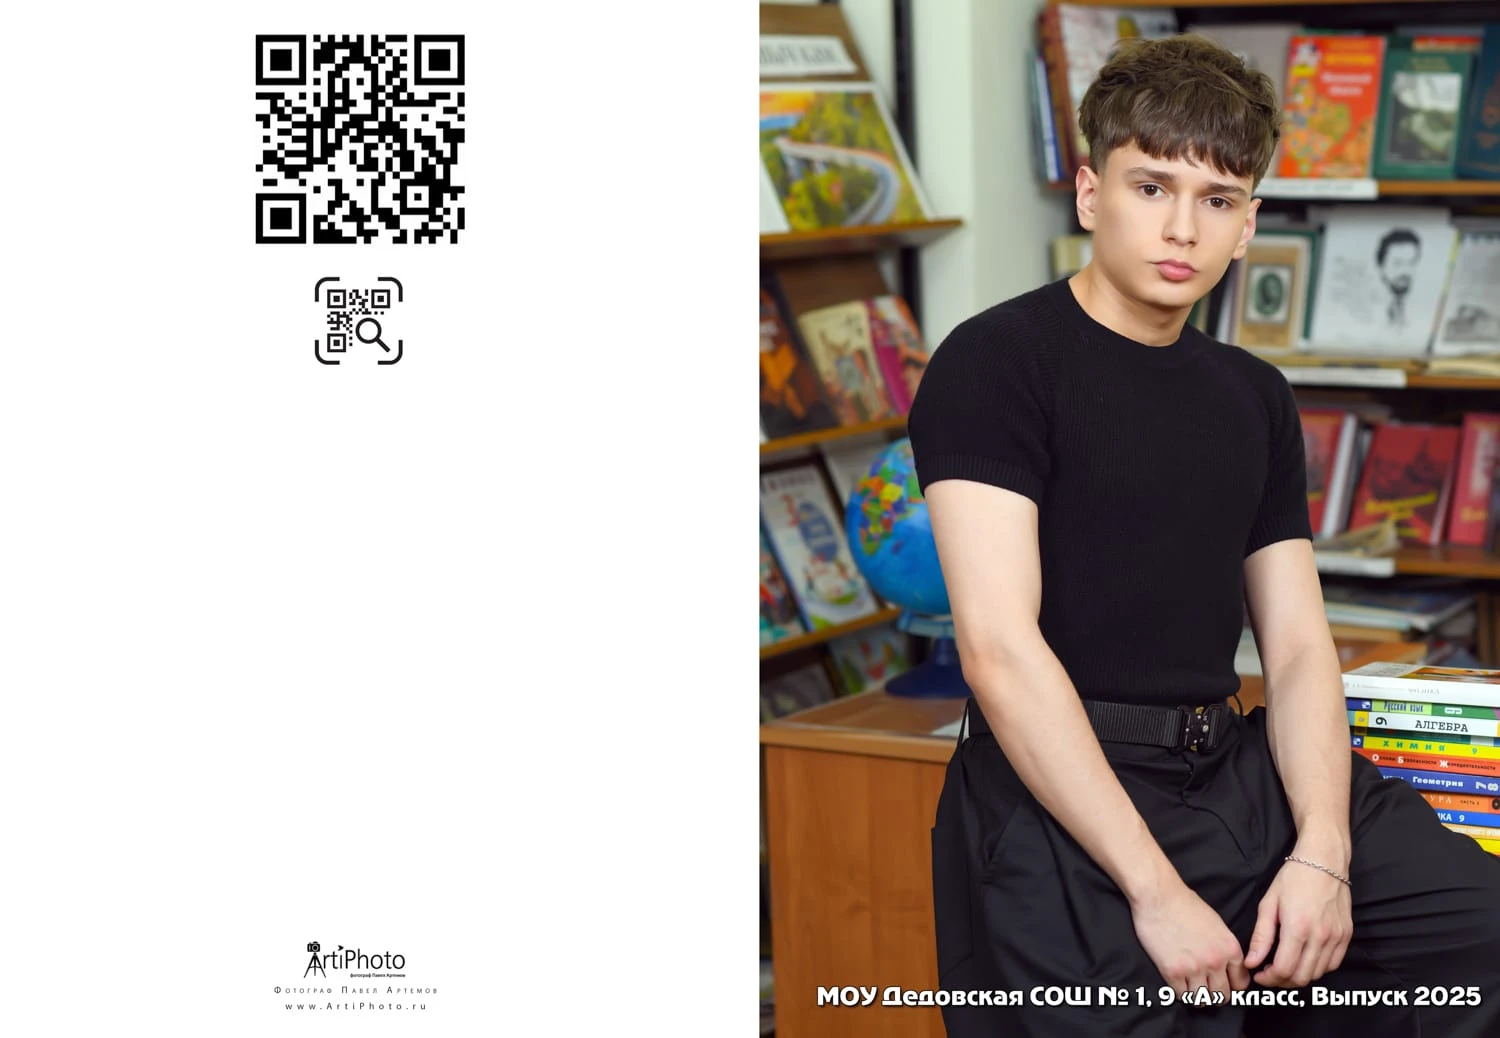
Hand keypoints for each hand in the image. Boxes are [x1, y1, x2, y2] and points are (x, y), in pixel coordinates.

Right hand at [1131, 879, 1249, 999]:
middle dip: (1215, 993)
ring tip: (1191, 987)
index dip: (1232, 985)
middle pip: (1222, 995)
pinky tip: (1178, 982)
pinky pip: (1182, 996)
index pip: (1241, 982)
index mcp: (1229, 948)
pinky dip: (1181, 992)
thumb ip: (1224, 946)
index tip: (1224, 984)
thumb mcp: (1216, 923)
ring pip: (1202, 999)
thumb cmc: (1184, 903)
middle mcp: (1216, 961)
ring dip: (1197, 995)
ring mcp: (1194, 968)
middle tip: (1206, 988)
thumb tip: (1226, 963)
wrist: (1158, 895)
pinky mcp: (1172, 971)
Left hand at [1243, 851, 1351, 987]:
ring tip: (1285, 967)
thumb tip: (1251, 961)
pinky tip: (1305, 959)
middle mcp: (1320, 936)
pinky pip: (1333, 964)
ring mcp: (1337, 937)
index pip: (1284, 969)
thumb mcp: (1269, 904)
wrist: (1324, 861)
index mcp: (1297, 928)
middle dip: (1282, 982)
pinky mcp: (1347, 935)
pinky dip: (1318, 968)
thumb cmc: (1293, 878)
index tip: (1259, 975)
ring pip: (1318, 974)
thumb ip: (1261, 936)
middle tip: (1270, 974)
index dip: (1269, 979)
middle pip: (1302, 977)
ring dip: (1299, 976)